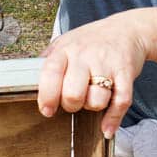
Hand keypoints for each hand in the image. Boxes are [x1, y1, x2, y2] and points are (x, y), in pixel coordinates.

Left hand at [37, 12, 147, 138]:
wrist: (127, 29)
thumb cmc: (91, 41)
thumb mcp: (66, 42)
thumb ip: (49, 60)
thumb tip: (29, 81)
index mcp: (65, 49)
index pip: (50, 74)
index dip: (47, 96)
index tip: (47, 110)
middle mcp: (84, 55)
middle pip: (72, 93)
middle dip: (72, 105)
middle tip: (74, 101)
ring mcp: (106, 63)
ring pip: (96, 100)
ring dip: (94, 107)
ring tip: (93, 98)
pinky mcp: (125, 72)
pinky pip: (120, 102)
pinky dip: (113, 119)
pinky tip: (106, 127)